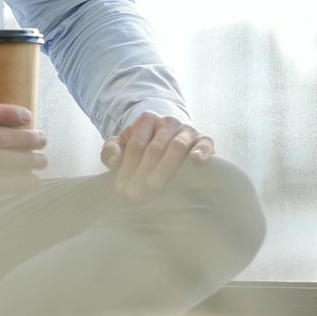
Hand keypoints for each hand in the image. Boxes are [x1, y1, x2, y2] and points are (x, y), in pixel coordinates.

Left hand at [99, 113, 214, 201]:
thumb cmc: (143, 147)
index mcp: (146, 120)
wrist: (170, 142)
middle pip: (154, 148)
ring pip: (177, 146)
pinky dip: (201, 151)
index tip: (121, 189)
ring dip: (165, 168)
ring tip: (154, 187)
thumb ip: (111, 151)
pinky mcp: (204, 140)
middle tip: (135, 195)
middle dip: (143, 173)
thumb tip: (114, 161)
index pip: (135, 146)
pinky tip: (195, 162)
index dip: (127, 168)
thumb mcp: (123, 146)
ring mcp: (187, 131)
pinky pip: (205, 143)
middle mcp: (168, 122)